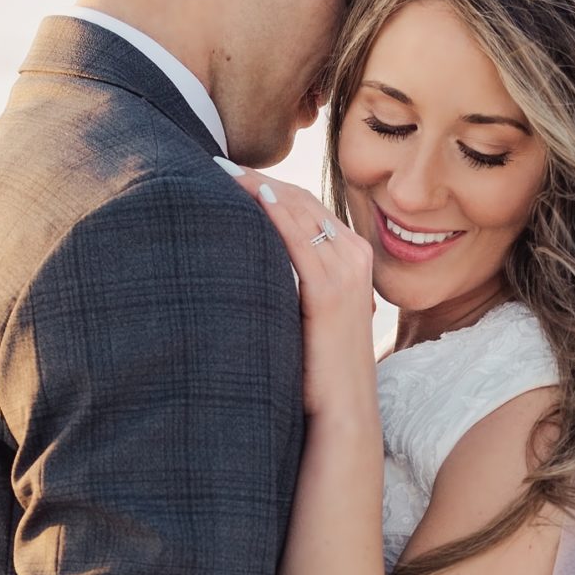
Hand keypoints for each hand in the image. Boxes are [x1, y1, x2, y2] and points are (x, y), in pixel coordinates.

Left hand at [230, 168, 377, 419]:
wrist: (343, 409)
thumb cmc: (319, 365)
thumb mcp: (309, 310)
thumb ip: (294, 278)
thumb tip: (253, 258)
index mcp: (352, 256)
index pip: (308, 206)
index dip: (270, 186)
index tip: (232, 175)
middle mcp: (355, 256)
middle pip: (302, 202)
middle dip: (261, 180)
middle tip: (219, 165)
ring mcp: (347, 273)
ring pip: (300, 214)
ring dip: (261, 190)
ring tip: (223, 175)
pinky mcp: (332, 293)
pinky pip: (302, 242)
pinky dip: (278, 216)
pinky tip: (255, 198)